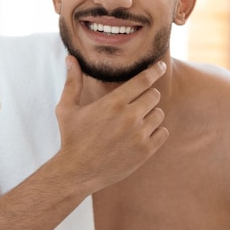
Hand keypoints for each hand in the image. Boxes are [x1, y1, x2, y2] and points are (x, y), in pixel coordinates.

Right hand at [54, 56, 168, 191]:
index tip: (160, 66)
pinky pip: (163, 132)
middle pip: (155, 95)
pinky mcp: (146, 151)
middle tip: (135, 103)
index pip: (143, 80)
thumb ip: (72, 81)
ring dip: (150, 114)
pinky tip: (141, 134)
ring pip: (159, 114)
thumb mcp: (66, 108)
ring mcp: (139, 135)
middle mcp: (129, 117)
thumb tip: (70, 58)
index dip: (154, 71)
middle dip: (147, 96)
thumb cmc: (71, 138)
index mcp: (113, 103)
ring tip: (135, 122)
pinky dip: (155, 131)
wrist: (77, 172)